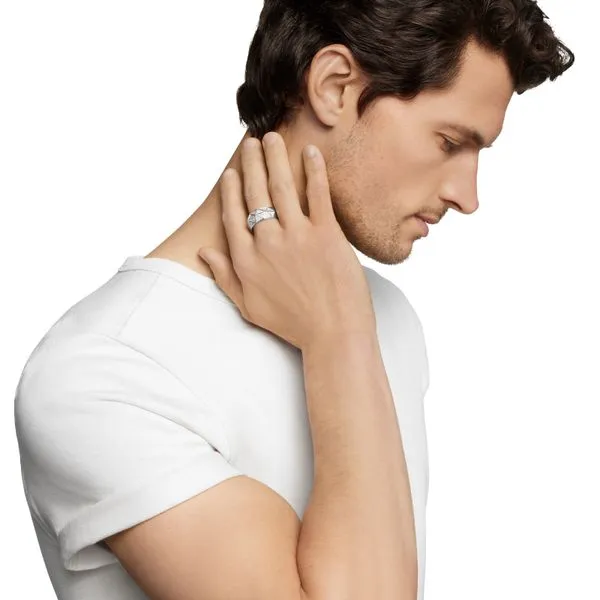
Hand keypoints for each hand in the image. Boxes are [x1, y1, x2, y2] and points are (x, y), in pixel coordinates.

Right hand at [197, 131, 375, 350]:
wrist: (333, 334)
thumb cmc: (292, 325)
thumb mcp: (249, 307)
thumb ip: (225, 278)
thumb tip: (205, 252)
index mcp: (246, 261)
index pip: (233, 216)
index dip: (230, 191)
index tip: (229, 173)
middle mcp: (267, 243)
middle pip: (254, 194)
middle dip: (250, 164)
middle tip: (250, 143)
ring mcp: (297, 236)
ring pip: (281, 187)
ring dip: (275, 158)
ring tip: (272, 137)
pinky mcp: (327, 234)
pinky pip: (318, 194)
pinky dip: (314, 170)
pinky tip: (310, 152)